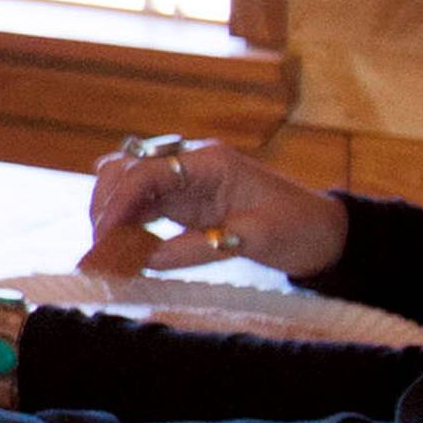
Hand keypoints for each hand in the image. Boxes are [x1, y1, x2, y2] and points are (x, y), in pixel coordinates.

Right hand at [88, 139, 347, 279]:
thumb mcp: (254, 240)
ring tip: (103, 249)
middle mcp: (191, 165)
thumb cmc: (298, 228)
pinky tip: (120, 248)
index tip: (103, 234)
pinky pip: (143, 207)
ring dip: (110, 213)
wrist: (324, 233)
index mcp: (210, 162)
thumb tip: (147, 260)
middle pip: (128, 170)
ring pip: (128, 185)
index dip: (120, 200)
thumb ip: (200, 247)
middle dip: (106, 204)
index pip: (149, 170)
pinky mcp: (185, 204)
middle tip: (98, 246)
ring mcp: (185, 183)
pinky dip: (126, 224)